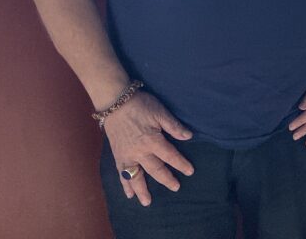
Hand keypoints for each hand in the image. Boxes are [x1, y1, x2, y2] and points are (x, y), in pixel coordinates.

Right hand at [103, 91, 193, 206]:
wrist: (115, 103)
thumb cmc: (140, 105)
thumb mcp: (160, 112)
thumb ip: (174, 126)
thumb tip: (188, 137)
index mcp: (152, 141)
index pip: (170, 156)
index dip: (181, 164)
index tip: (190, 171)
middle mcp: (139, 152)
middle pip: (155, 170)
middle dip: (166, 179)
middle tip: (176, 187)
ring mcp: (127, 156)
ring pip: (136, 177)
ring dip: (142, 190)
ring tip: (147, 202)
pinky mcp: (117, 156)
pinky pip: (122, 174)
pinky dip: (125, 185)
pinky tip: (129, 194)